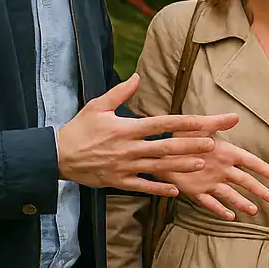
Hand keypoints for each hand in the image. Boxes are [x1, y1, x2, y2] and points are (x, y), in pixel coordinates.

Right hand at [56, 74, 233, 192]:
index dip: (183, 122)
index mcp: (126, 128)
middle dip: (190, 145)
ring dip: (180, 166)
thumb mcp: (97, 106)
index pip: (161, 123)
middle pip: (165, 146)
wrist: (57, 156)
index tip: (203, 121)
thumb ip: (120, 93)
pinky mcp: (118, 181)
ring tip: (201, 164)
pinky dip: (159, 188)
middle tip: (212, 144)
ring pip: (158, 167)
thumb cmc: (79, 129)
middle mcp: (129, 148)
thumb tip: (137, 76)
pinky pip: (142, 186)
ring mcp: (124, 167)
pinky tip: (176, 191)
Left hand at [166, 130, 268, 220]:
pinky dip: (219, 210)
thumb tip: (236, 116)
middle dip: (258, 189)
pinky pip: (210, 202)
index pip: (249, 162)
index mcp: (226, 153)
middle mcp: (221, 169)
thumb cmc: (183, 134)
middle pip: (244, 181)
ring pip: (230, 194)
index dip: (263, 169)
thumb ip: (218, 122)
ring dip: (242, 202)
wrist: (163, 148)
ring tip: (253, 211)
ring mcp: (210, 181)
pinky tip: (230, 217)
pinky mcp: (196, 191)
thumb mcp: (201, 126)